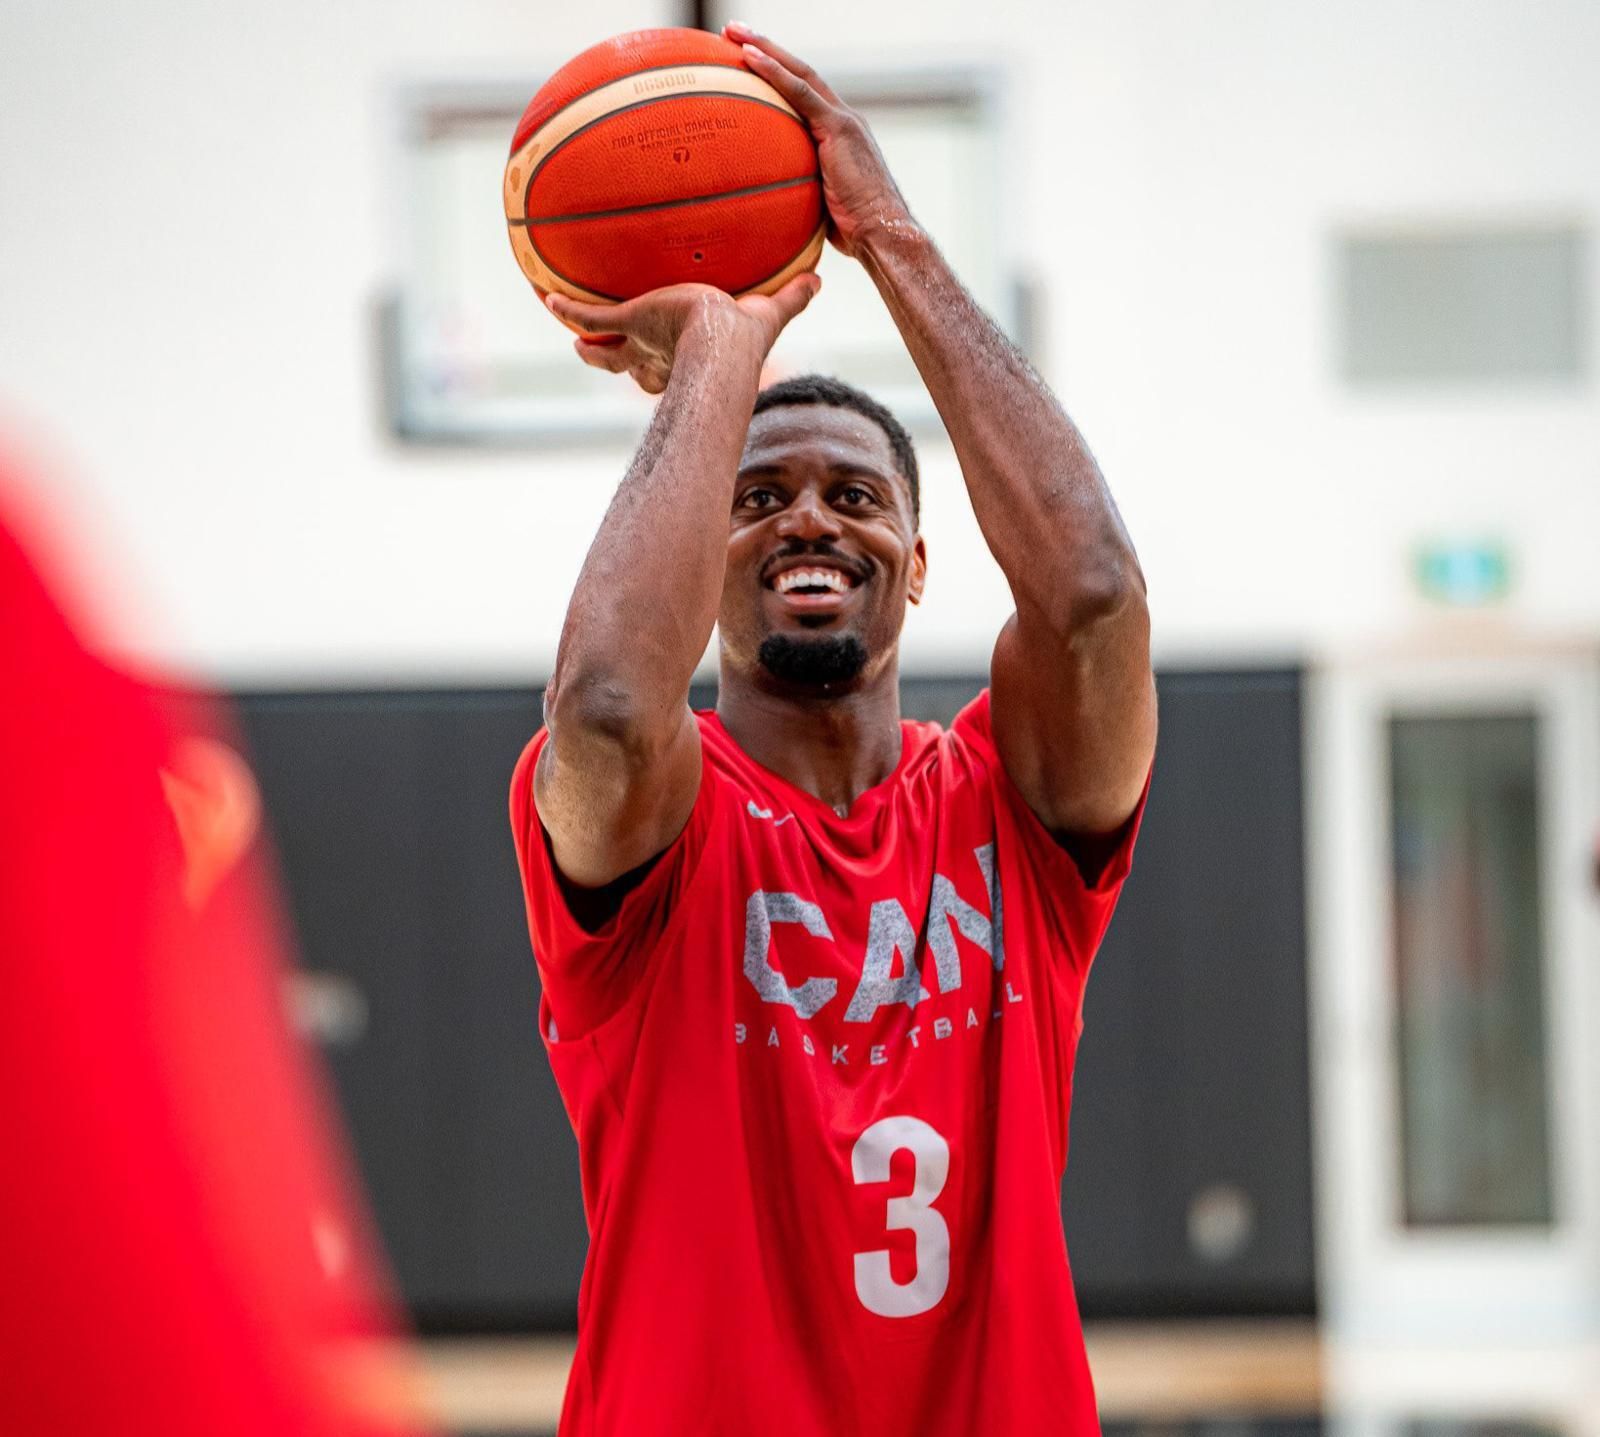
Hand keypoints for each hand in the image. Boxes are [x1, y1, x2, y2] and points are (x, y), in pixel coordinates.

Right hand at [546, 276, 820, 394]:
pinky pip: (591, 318)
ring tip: (573, 340)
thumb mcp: (770, 312)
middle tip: (605, 355)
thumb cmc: (745, 342)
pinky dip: (568, 309)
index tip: (660, 363)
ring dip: (589, 347)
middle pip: (633, 369)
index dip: (663, 368)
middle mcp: (661, 361)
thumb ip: (791, 298)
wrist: (720, 346)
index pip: (672, 371)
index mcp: (688, 362)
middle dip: (621, 364)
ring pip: (606, 354)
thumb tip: (820, 282)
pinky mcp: (629, 323)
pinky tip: (548, 297)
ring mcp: (641, 344)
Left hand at [723, 22, 913, 258]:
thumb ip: (800, 195)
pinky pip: (801, 91)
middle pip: (801, 74)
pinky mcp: (840, 128)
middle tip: (733, 33)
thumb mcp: (820, 208)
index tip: (747, 62)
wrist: (883, 234)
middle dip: (767, 50)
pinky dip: (774, 72)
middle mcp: (844, 120)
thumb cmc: (855, 234)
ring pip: (800, 73)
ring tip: (733, 32)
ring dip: (765, 49)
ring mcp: (843, 121)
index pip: (805, 97)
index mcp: (840, 136)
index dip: (778, 76)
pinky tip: (748, 57)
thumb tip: (770, 208)